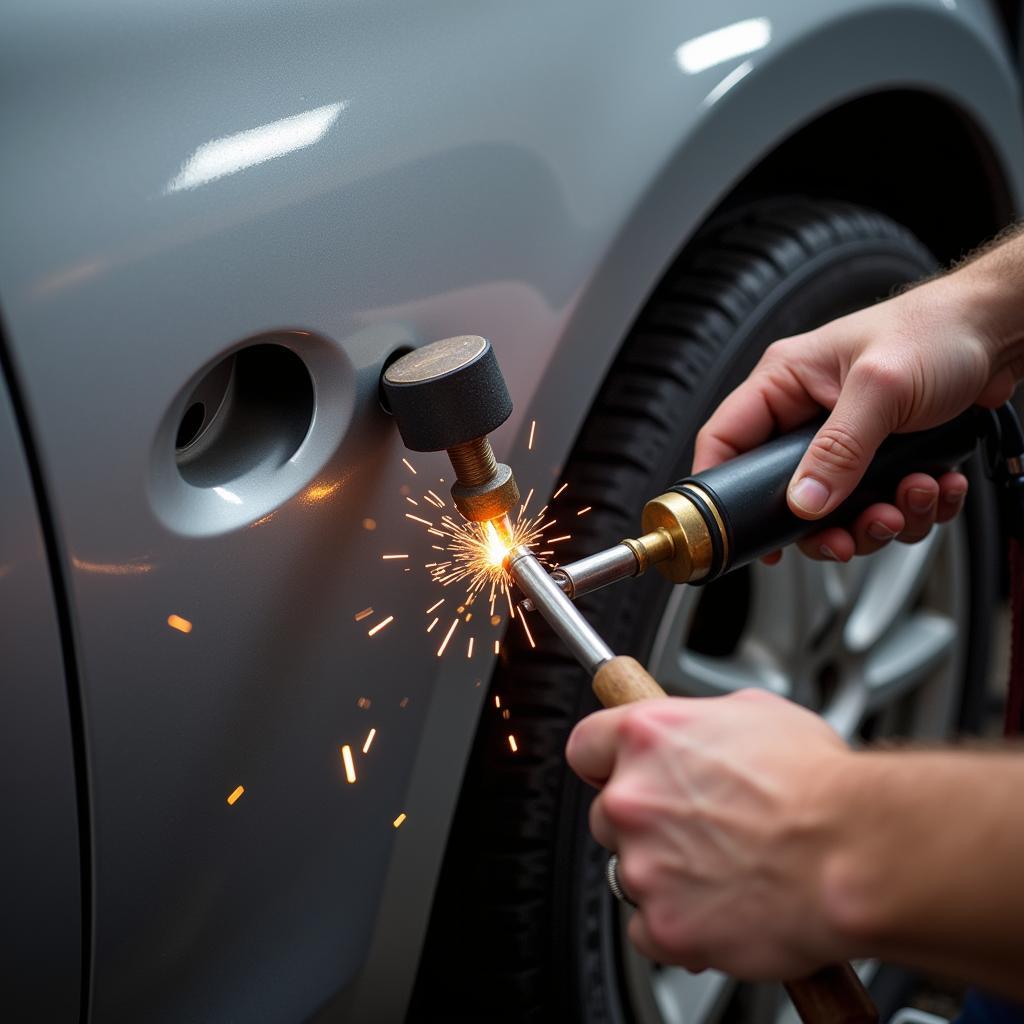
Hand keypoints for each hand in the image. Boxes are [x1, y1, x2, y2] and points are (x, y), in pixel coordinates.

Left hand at [566, 690, 858, 978]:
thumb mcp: (757, 713)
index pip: (586, 746)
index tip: (617, 771)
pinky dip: (678, 926)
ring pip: (630, 871)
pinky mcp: (665, 924)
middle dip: (647, 821)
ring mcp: (643, 863)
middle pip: (609, 812)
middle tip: (699, 827)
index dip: (605, 761)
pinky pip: (647, 929)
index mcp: (647, 736)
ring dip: (665, 873)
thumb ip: (704, 723)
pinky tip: (721, 907)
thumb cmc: (821, 783)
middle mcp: (634, 797)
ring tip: (726, 868)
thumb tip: (698, 732)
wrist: (857, 852)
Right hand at [692, 276, 1014, 560]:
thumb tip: (804, 500)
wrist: (1000, 331)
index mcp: (784, 383)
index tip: (738, 530)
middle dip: (826, 523)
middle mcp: (807, 415)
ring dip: (879, 518)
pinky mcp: (880, 458)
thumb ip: (839, 449)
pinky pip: (880, 505)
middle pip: (785, 494)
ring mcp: (844, 440)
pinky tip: (934, 484)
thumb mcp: (880, 388)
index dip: (721, 488)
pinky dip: (912, 508)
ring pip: (837, 510)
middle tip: (852, 533)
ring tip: (912, 495)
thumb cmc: (937, 330)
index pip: (725, 439)